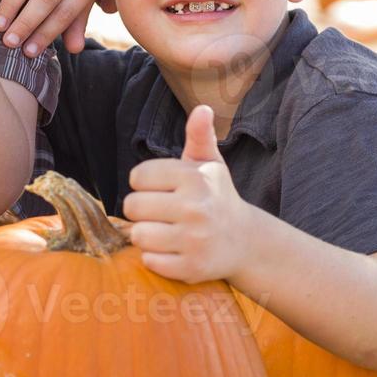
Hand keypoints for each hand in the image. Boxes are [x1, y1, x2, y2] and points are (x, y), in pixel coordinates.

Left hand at [122, 105, 252, 284]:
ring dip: (145, 235)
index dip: (143, 183)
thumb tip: (202, 109)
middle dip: (141, 210)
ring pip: (138, 235)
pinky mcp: (192, 267)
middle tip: (158, 212)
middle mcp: (195, 207)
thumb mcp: (210, 164)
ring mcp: (194, 240)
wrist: (244, 241)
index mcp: (194, 178)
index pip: (137, 177)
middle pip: (132, 207)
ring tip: (162, 231)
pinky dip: (155, 258)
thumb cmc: (217, 197)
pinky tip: (172, 250)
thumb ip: (199, 136)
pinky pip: (150, 261)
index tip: (159, 189)